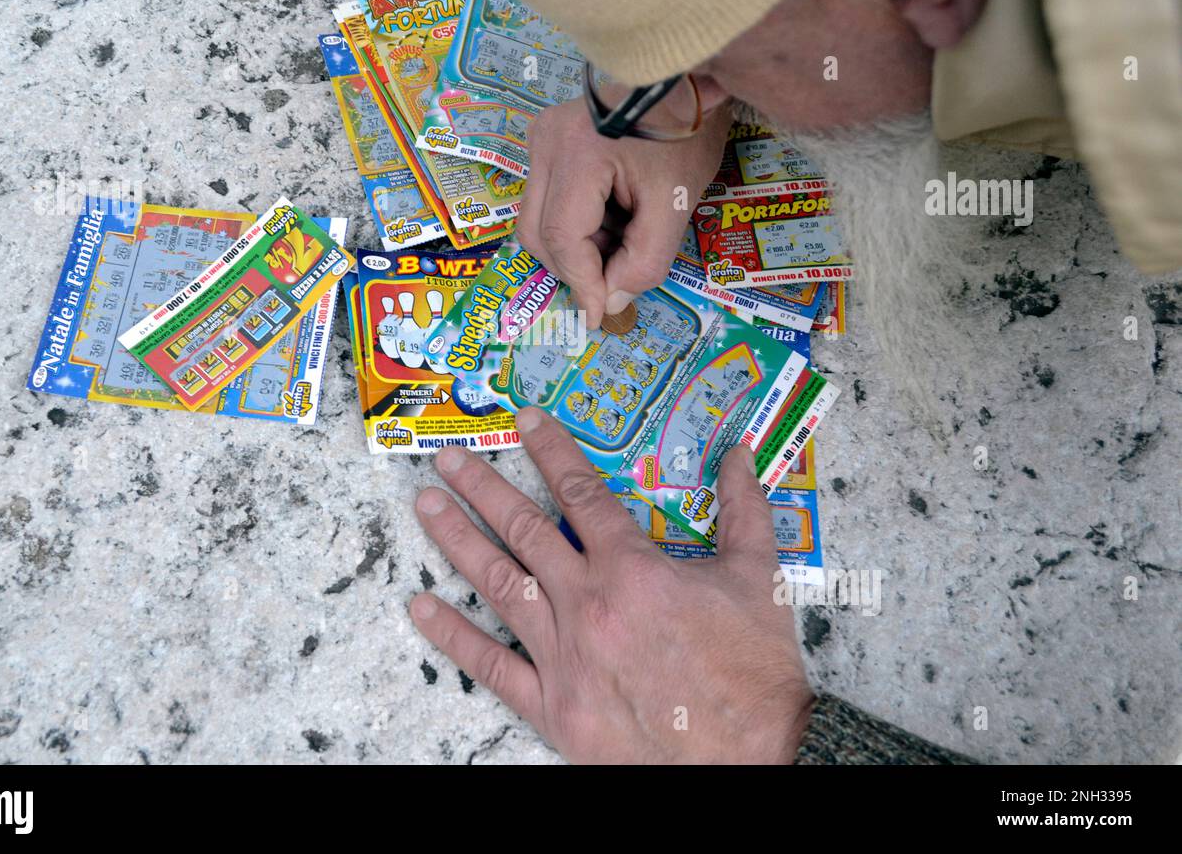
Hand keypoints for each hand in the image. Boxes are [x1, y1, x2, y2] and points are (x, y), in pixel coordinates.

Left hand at [408, 406, 814, 763]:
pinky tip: (422, 607)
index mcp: (633, 569)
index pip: (581, 493)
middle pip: (524, 530)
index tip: (524, 423)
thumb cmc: (751, 675)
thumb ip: (744, 509)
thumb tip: (738, 455)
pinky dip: (453, 636)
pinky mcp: (553, 705)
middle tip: (448, 459)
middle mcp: (588, 603)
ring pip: (498, 583)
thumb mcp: (758, 580)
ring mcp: (563, 654)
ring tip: (427, 507)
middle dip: (482, 487)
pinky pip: (492, 665)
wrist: (747, 759)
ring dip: (458, 540)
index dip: (551, 451)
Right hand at [517, 99, 732, 328]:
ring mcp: (541, 136)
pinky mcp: (546, 138)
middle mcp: (545, 142)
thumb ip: (644, 259)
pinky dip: (577, 222)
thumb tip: (611, 300)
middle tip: (617, 276)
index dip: (580, 281)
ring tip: (622, 235)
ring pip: (538, 218)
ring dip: (577, 244)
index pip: (561, 236)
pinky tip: (612, 214)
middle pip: (536, 231)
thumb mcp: (676, 202)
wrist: (688, 77)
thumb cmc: (687, 132)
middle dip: (575, 265)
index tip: (599, 315)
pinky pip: (546, 198)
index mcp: (576, 152)